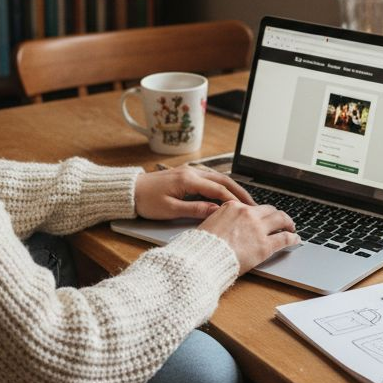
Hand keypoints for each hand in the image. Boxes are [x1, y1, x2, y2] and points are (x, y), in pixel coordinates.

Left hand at [133, 166, 256, 220]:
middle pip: (223, 180)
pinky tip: (227, 194)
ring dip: (233, 188)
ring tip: (244, 200)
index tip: (246, 209)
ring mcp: (190, 171)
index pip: (218, 189)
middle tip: (253, 204)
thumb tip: (216, 212)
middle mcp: (191, 171)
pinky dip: (222, 185)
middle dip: (239, 192)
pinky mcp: (187, 174)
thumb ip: (195, 209)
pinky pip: (210, 178)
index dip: (234, 199)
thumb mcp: (170, 210)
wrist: (130, 191)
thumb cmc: (146, 201)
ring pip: (218, 177)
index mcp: (188, 179)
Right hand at [197, 200, 300, 272]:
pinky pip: (285, 238)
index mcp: (232, 207)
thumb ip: (221, 219)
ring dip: (288, 222)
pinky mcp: (265, 245)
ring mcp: (257, 229)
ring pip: (281, 219)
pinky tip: (296, 239)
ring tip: (291, 227)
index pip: (251, 206)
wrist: (203, 259)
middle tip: (281, 221)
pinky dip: (293, 238)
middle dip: (276, 214)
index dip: (259, 213)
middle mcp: (247, 214)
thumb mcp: (208, 223)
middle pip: (269, 210)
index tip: (262, 217)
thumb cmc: (202, 246)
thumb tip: (225, 223)